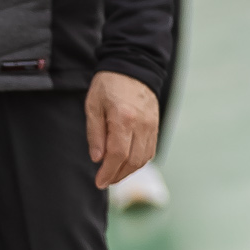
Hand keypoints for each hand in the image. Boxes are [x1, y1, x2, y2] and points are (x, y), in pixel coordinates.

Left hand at [84, 71, 160, 189]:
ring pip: (144, 158)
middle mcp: (142, 124)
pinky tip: (127, 162)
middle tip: (105, 181)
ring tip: (115, 174)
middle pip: (133, 160)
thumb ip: (95, 133)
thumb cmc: (108, 85)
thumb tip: (97, 159)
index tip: (99, 182)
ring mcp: (151, 125)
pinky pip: (150, 150)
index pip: (118, 154)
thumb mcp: (93, 106)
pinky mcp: (156, 125)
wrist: (133, 67)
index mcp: (124, 118)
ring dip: (129, 171)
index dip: (108, 172)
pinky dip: (139, 161)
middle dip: (118, 175)